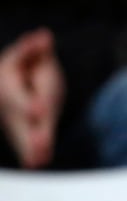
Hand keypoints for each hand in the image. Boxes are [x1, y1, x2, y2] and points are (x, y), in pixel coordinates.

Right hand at [0, 27, 64, 167]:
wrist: (9, 82)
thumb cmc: (27, 65)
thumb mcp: (30, 54)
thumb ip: (33, 48)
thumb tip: (44, 37)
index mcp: (9, 83)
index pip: (21, 97)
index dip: (31, 104)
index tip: (40, 112)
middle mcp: (11, 105)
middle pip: (22, 122)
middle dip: (33, 134)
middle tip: (41, 148)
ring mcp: (16, 119)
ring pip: (24, 136)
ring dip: (32, 148)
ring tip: (39, 161)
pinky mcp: (23, 130)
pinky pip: (27, 143)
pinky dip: (31, 153)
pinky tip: (35, 163)